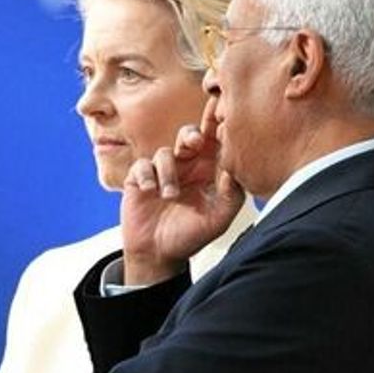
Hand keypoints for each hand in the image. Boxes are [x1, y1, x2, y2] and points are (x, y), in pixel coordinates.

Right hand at [120, 98, 244, 284]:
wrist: (159, 254)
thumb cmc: (191, 235)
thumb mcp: (219, 218)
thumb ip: (232, 194)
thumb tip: (233, 169)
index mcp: (208, 171)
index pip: (215, 141)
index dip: (218, 126)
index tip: (222, 118)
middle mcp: (186, 167)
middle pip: (189, 135)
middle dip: (192, 134)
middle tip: (195, 142)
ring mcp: (162, 172)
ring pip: (165, 153)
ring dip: (168, 172)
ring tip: (171, 196)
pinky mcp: (140, 179)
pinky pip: (142, 165)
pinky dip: (147, 176)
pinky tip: (150, 191)